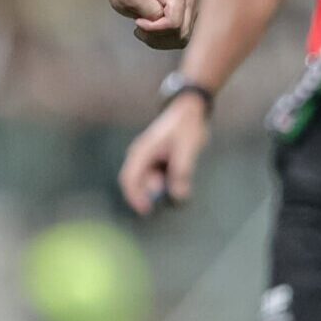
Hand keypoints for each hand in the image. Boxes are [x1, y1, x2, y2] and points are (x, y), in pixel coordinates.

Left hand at [109, 0, 196, 49]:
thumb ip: (146, 6)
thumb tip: (159, 19)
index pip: (173, 22)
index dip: (154, 28)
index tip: (138, 22)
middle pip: (180, 33)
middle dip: (156, 35)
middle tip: (139, 26)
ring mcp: (189, 10)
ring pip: (180, 39)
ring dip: (158, 39)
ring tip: (143, 28)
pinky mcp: (185, 20)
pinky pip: (178, 40)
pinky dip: (161, 40)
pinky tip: (150, 31)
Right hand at [119, 93, 209, 215]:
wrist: (190, 110)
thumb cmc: (186, 127)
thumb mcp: (187, 149)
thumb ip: (181, 172)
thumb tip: (178, 197)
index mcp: (142, 151)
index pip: (129, 179)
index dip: (135, 197)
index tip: (146, 210)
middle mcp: (141, 156)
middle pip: (137, 183)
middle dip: (151, 195)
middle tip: (169, 200)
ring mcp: (148, 158)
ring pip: (149, 182)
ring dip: (162, 189)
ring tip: (180, 181)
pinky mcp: (157, 161)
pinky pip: (158, 178)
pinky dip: (167, 184)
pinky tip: (181, 178)